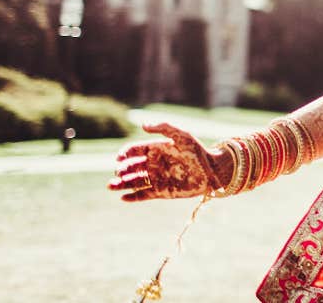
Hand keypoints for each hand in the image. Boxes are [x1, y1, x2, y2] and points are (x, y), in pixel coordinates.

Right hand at [107, 122, 223, 201]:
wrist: (212, 171)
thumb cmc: (197, 151)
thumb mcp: (182, 135)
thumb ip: (163, 127)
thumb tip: (142, 125)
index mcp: (155, 149)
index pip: (134, 151)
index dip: (124, 154)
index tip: (119, 157)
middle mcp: (153, 164)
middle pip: (130, 167)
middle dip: (120, 170)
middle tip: (118, 173)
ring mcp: (156, 178)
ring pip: (133, 182)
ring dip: (121, 184)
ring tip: (111, 186)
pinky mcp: (161, 192)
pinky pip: (142, 195)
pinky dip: (132, 197)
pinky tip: (123, 197)